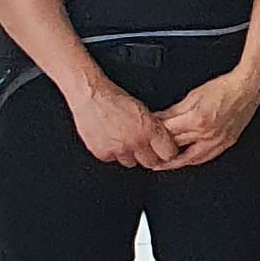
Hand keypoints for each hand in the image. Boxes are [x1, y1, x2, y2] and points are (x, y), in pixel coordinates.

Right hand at [65, 73, 182, 170]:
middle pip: (151, 162)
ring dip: (130, 155)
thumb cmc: (115, 99)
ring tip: (125, 141)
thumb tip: (163, 142)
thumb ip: (154, 128)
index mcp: (149, 129)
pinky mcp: (103, 153)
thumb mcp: (143, 110)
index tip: (164, 152)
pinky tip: (111, 140)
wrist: (91, 97)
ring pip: (131, 163)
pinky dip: (113, 152)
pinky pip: (113, 159)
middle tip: (145, 149)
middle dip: (150, 157)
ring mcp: (119, 149)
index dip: (167, 153)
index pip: (168, 154)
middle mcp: (136, 141)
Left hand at [152, 67, 259, 169]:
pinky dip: (192, 161)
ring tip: (161, 165)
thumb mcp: (192, 96)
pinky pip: (205, 158)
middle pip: (176, 146)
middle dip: (159, 150)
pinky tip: (184, 161)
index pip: (168, 132)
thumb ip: (174, 110)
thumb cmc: (223, 88)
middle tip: (146, 153)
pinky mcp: (225, 144)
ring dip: (173, 163)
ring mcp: (217, 141)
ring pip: (189, 158)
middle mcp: (206, 133)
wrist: (247, 89)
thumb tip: (158, 118)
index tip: (144, 136)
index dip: (153, 134)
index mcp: (196, 119)